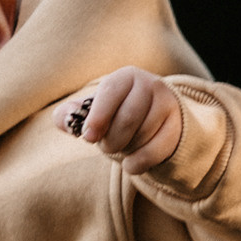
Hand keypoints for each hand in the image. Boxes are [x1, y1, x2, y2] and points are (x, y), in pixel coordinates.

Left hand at [55, 67, 185, 174]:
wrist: (156, 123)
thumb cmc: (117, 115)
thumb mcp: (93, 112)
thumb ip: (71, 115)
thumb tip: (62, 118)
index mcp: (125, 76)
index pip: (111, 92)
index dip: (98, 116)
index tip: (88, 137)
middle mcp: (150, 84)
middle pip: (128, 119)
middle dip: (111, 140)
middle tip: (105, 147)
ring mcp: (167, 105)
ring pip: (142, 136)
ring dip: (125, 150)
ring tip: (122, 147)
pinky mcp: (177, 127)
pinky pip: (155, 150)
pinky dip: (138, 163)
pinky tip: (129, 165)